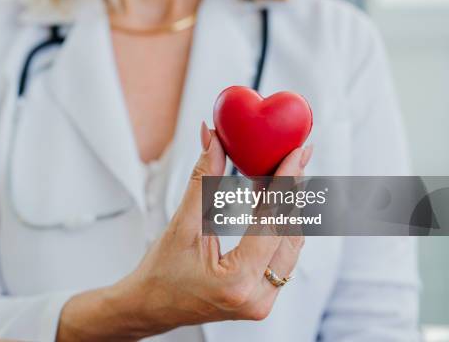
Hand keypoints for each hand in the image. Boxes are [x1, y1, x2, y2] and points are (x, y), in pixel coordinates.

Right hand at [57, 123, 312, 340]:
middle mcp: (258, 297)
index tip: (297, 153)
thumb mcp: (181, 225)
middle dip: (293, 190)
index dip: (285, 183)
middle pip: (289, 232)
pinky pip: (283, 256)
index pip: (272, 222)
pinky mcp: (263, 297)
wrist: (149, 307)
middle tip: (298, 155)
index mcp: (237, 282)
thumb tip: (214, 141)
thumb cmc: (160, 273)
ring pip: (291, 245)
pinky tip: (277, 202)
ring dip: (289, 207)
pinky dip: (281, 226)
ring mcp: (263, 301)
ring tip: (288, 172)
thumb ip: (204, 181)